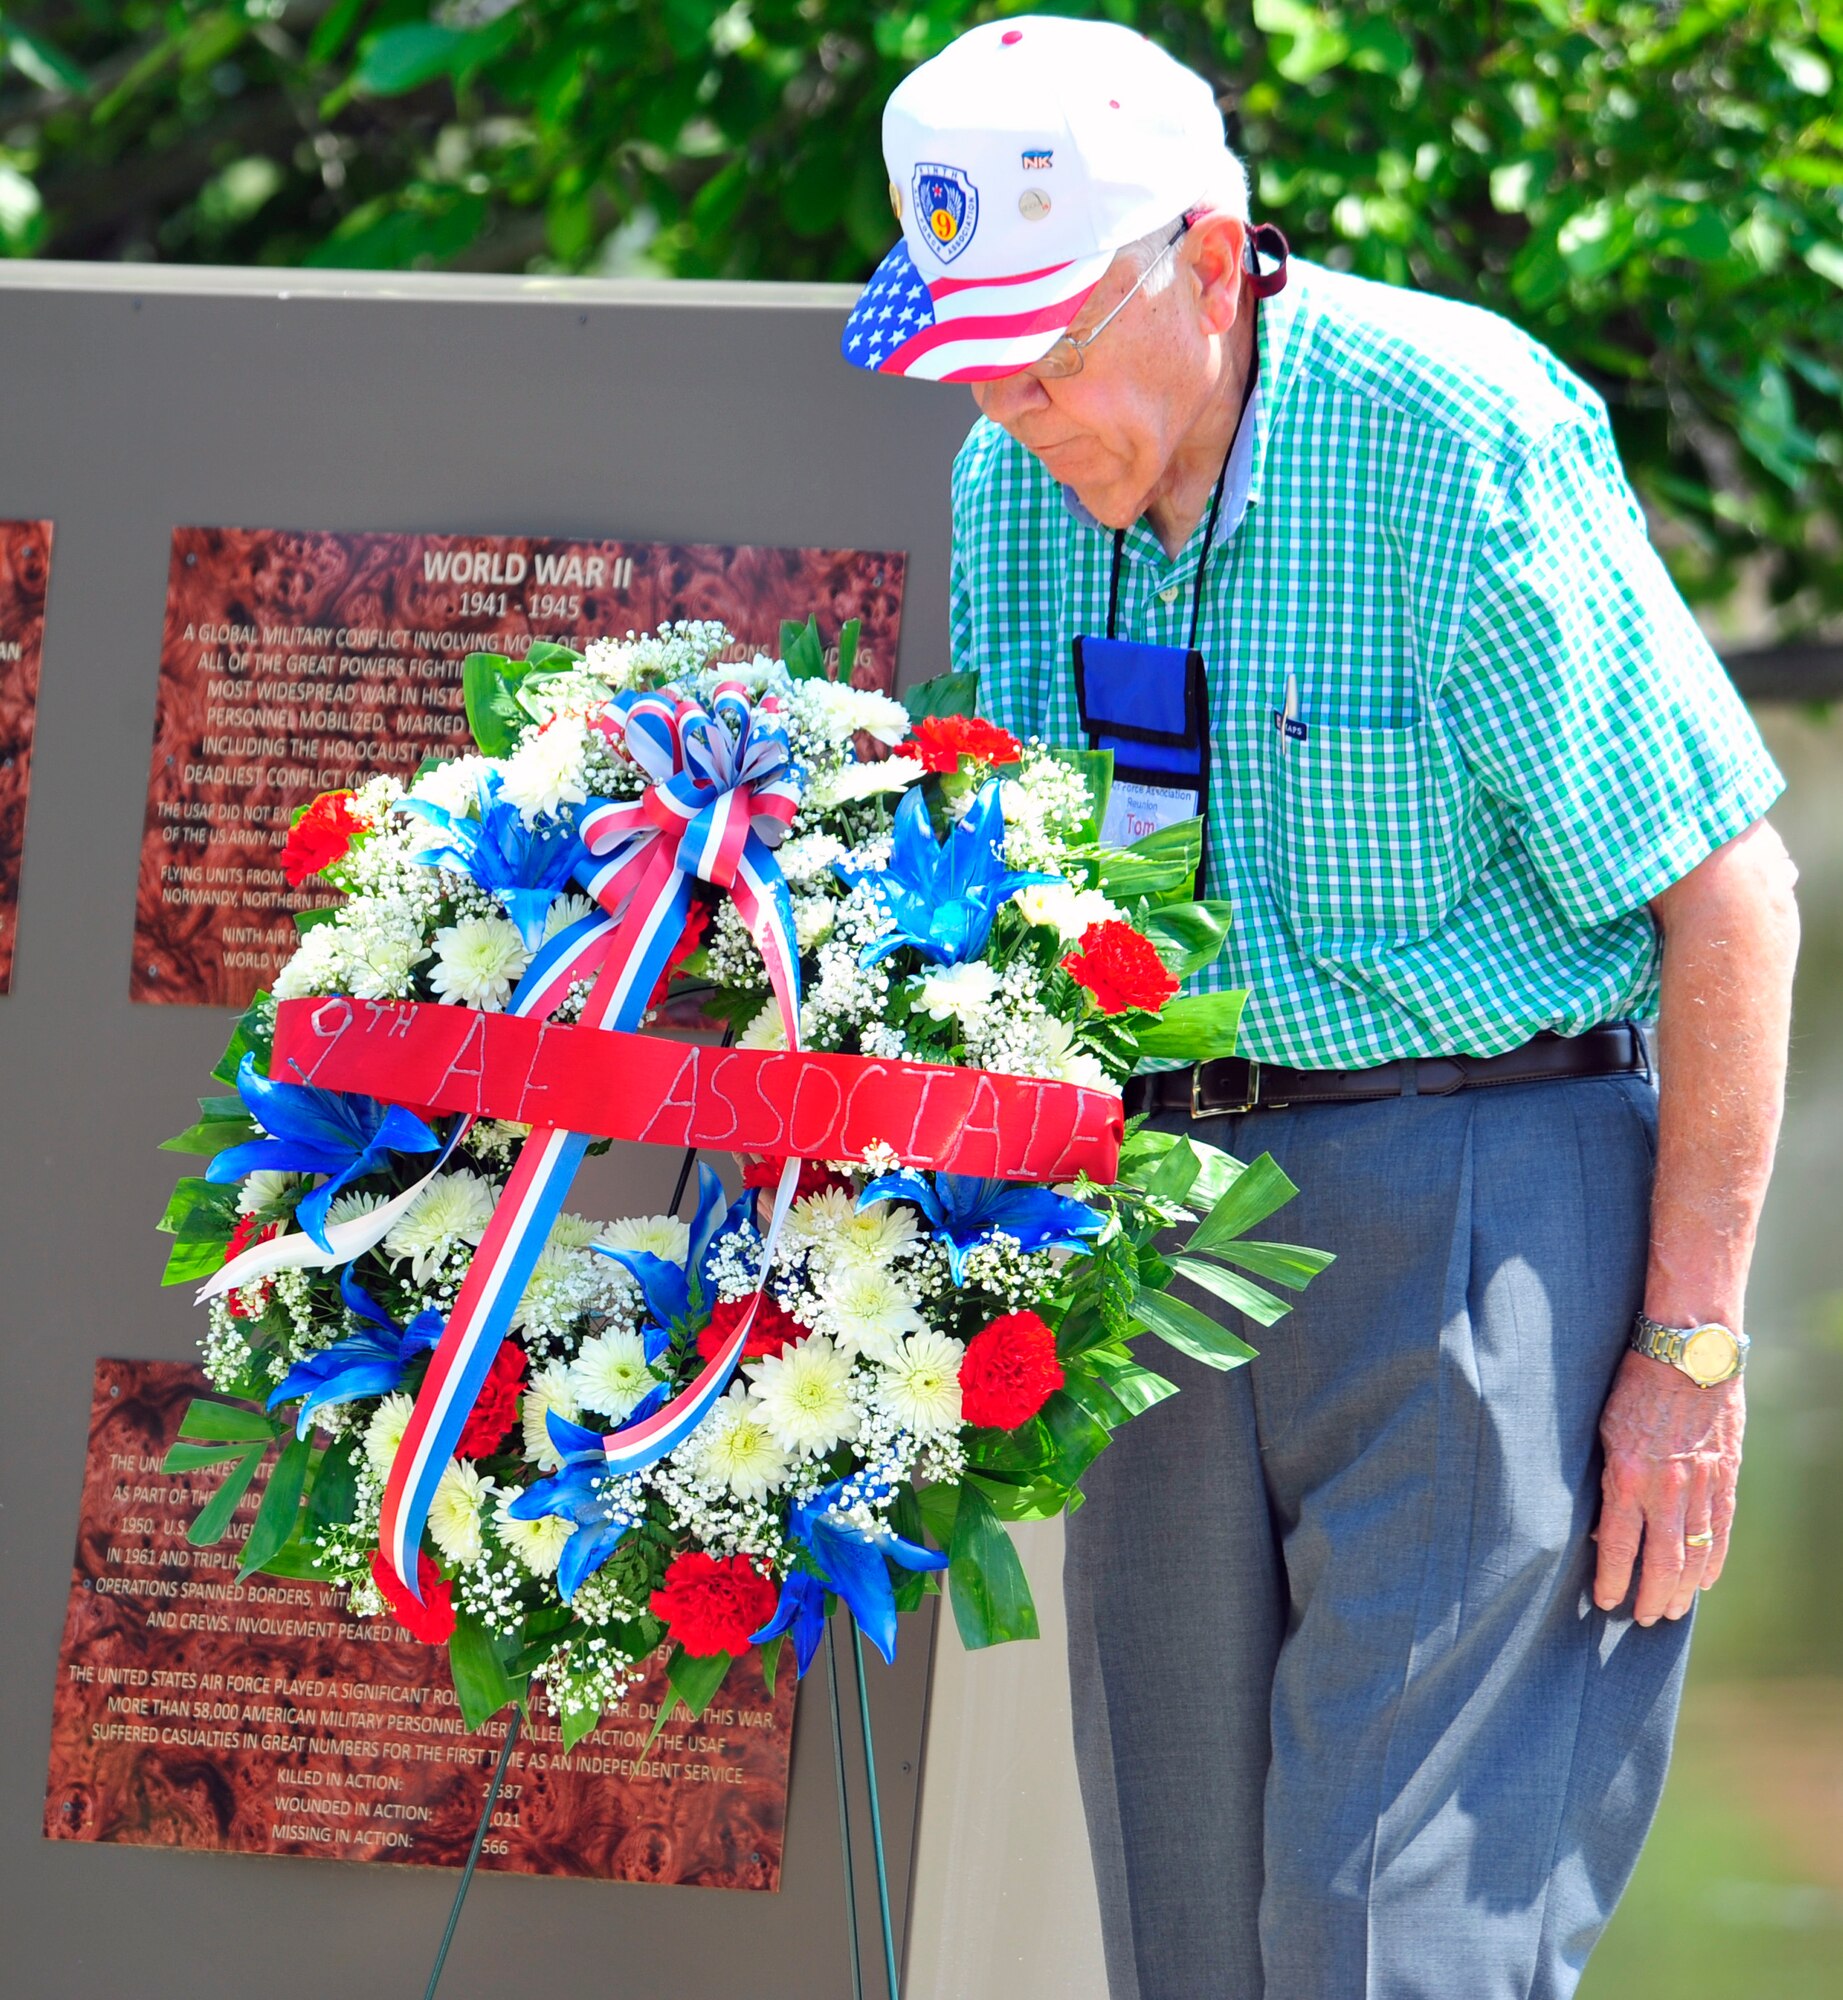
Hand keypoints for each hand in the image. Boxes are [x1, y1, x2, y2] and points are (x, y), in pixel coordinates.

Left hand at [1593, 1350, 1744, 1623]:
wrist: (1687, 1354)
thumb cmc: (1633, 1385)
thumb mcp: (1604, 1431)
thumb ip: (1606, 1480)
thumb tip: (1605, 1527)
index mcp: (1628, 1477)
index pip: (1620, 1546)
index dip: (1613, 1580)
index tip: (1604, 1602)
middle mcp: (1666, 1489)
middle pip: (1661, 1562)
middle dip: (1650, 1596)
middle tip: (1642, 1619)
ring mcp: (1701, 1485)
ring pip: (1694, 1553)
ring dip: (1682, 1588)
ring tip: (1670, 1610)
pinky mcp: (1725, 1476)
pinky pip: (1720, 1529)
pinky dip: (1713, 1560)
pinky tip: (1703, 1581)